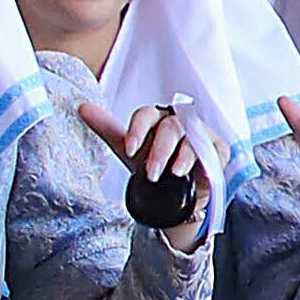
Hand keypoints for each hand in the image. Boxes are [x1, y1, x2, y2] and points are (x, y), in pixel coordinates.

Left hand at [78, 97, 209, 251]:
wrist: (176, 193)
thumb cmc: (153, 165)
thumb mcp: (129, 149)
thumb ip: (107, 128)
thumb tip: (82, 106)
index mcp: (156, 118)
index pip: (146, 115)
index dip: (138, 130)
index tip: (130, 149)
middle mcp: (179, 121)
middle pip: (170, 127)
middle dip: (159, 150)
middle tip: (151, 172)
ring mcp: (200, 133)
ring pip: (190, 137)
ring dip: (178, 156)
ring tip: (171, 174)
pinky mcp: (217, 147)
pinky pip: (209, 149)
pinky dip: (198, 160)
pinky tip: (190, 171)